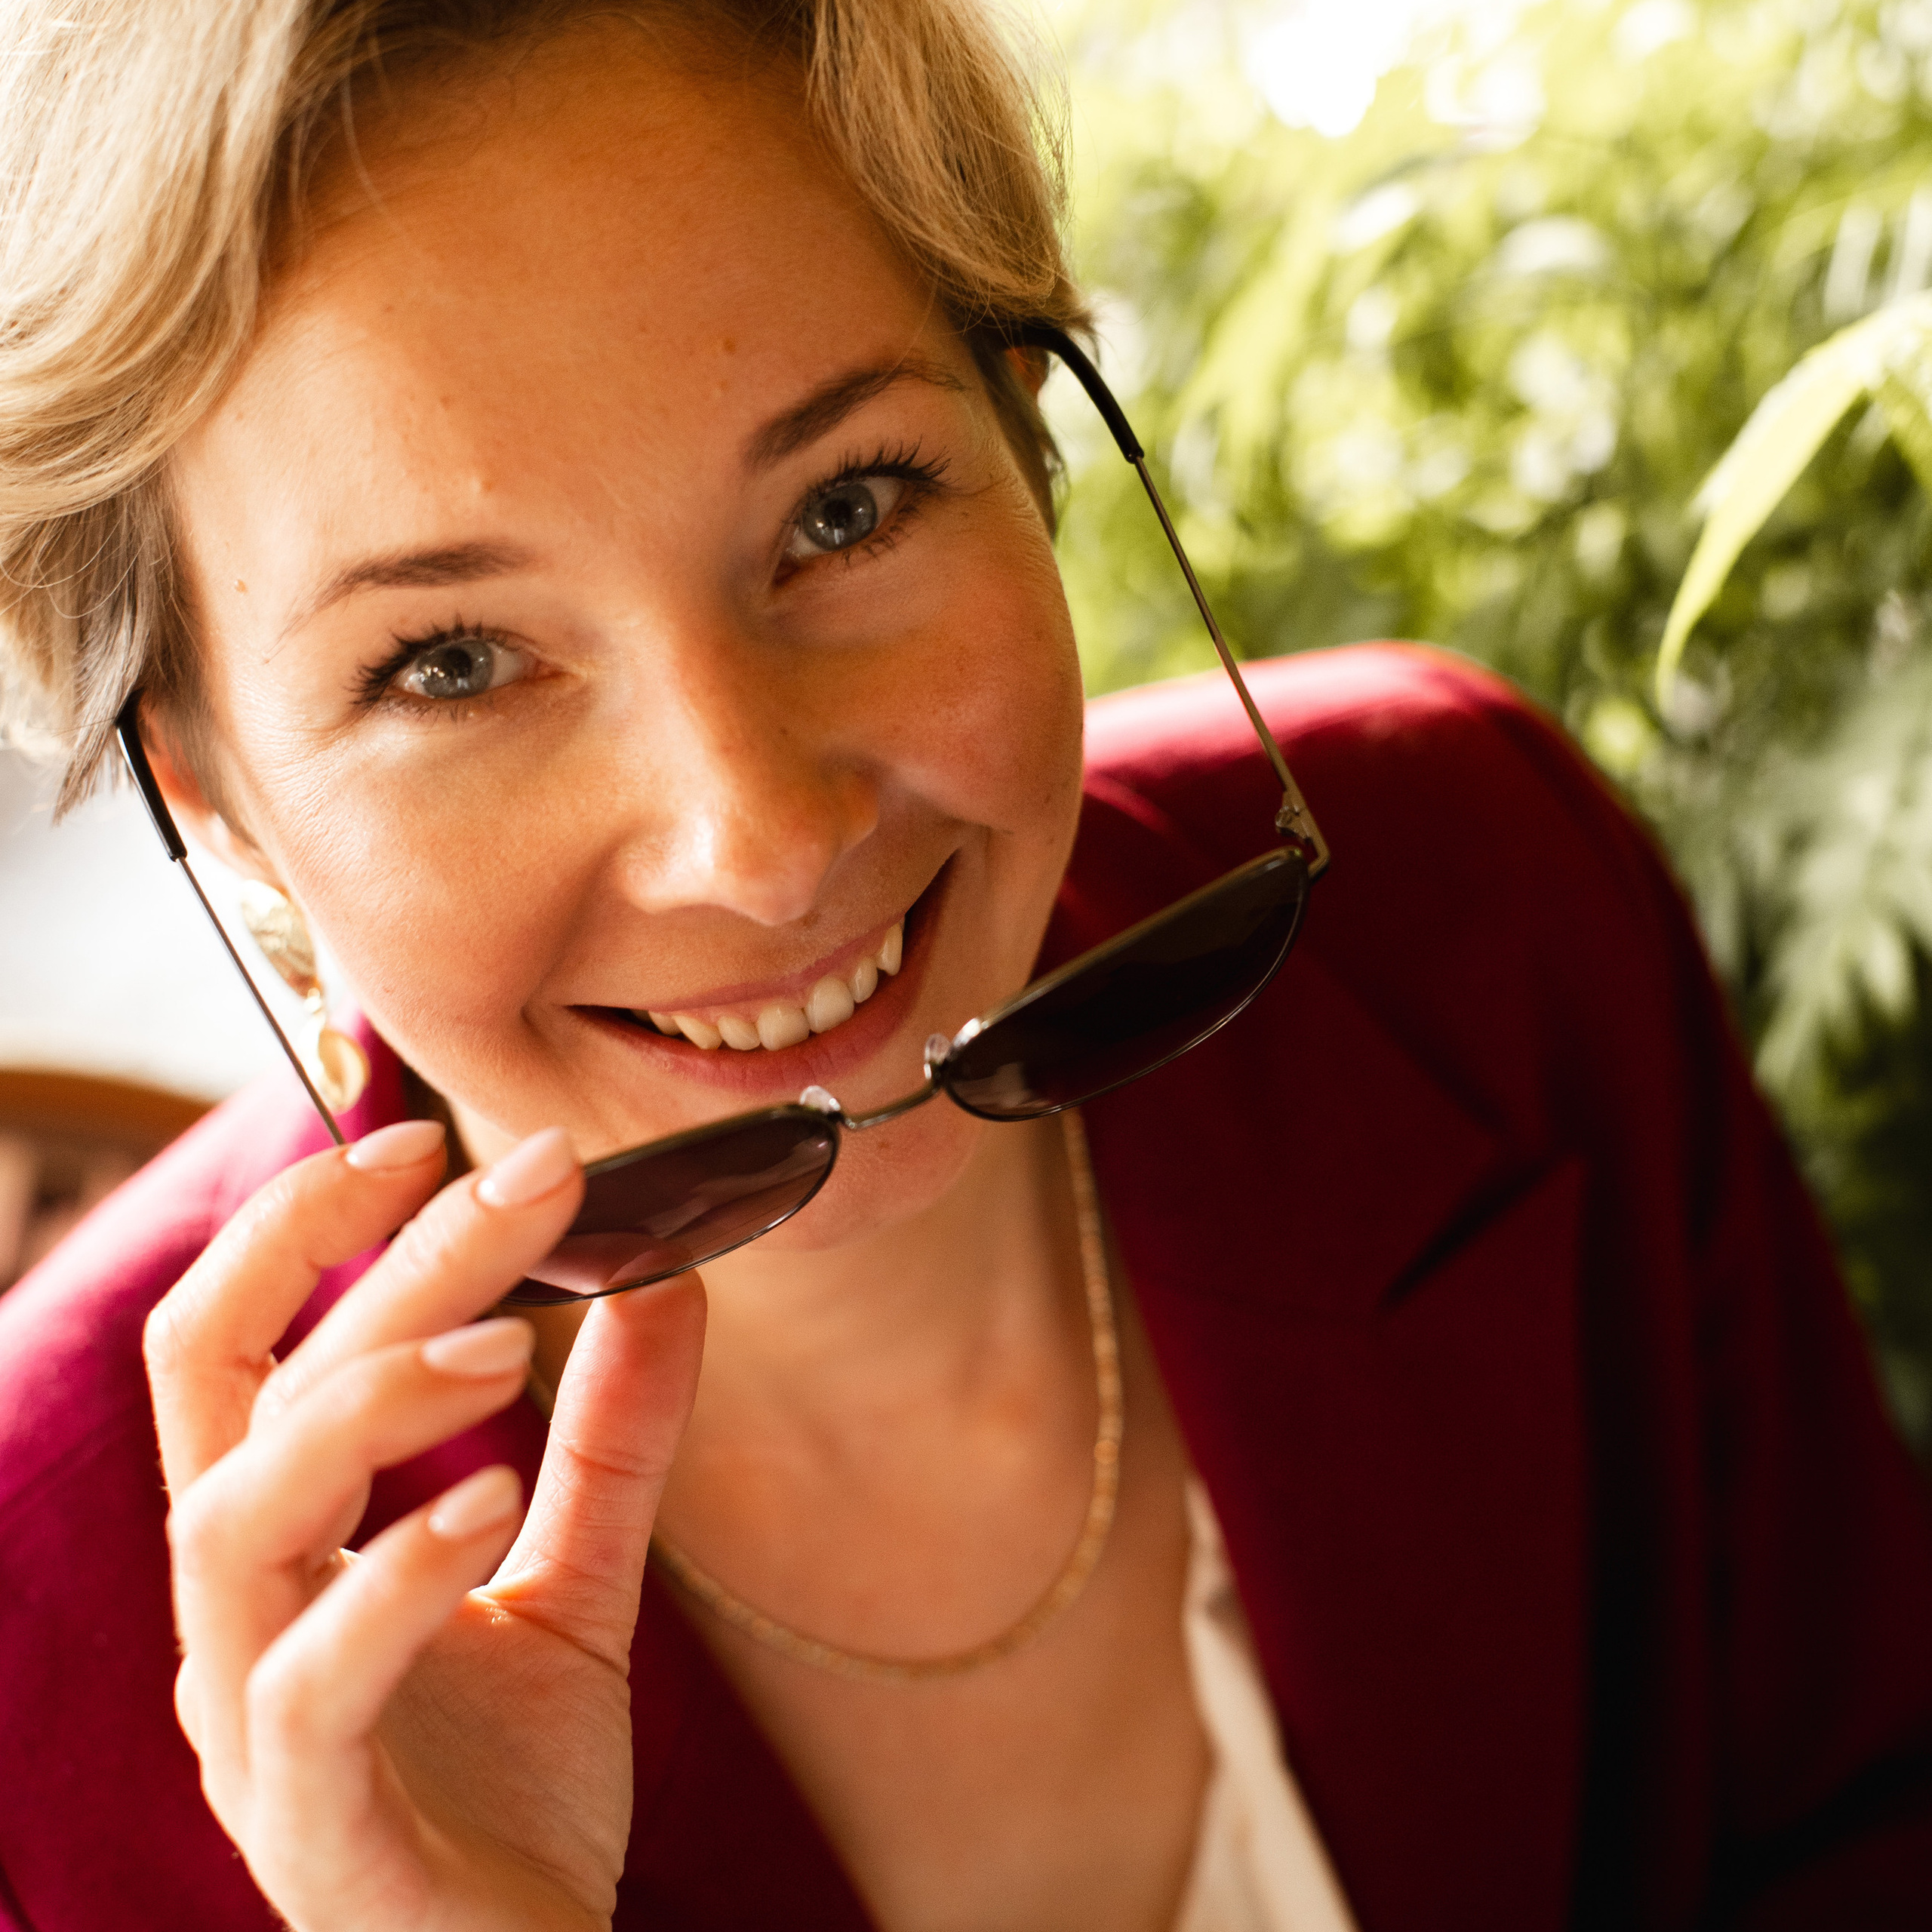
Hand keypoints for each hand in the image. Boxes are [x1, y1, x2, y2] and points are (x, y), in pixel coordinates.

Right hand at [144, 1118, 705, 1931]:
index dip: (299, 1225)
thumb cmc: (513, 1788)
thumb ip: (611, 1438)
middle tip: (530, 1178)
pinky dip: (394, 1573)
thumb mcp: (576, 1578)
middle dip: (379, 1263)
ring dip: (367, 1398)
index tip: (427, 1135)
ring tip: (507, 1339)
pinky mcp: (305, 1817)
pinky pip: (308, 1678)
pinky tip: (490, 1502)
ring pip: (232, 1516)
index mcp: (278, 1548)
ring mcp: (251, 1719)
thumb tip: (671, 1274)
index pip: (230, 1345)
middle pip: (245, 1389)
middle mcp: (234, 1617)